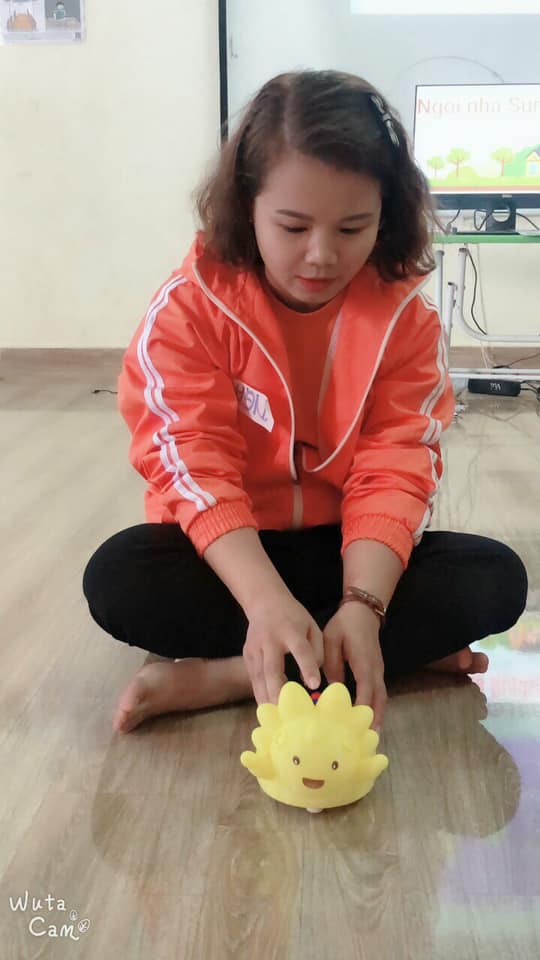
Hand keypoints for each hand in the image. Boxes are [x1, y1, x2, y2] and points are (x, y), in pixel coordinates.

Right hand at [243, 595, 323, 705]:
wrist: (264, 601)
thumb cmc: (294, 617)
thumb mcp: (311, 626)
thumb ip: (317, 650)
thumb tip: (313, 679)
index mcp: (290, 630)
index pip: (299, 649)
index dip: (307, 666)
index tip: (314, 684)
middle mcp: (269, 640)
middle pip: (272, 669)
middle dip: (278, 692)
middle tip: (288, 713)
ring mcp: (255, 648)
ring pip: (259, 678)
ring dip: (267, 698)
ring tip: (276, 719)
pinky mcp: (247, 655)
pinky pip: (254, 679)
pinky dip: (260, 694)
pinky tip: (267, 709)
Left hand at [323, 602, 386, 729]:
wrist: (362, 613)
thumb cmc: (344, 626)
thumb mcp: (331, 640)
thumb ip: (331, 663)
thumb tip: (333, 687)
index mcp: (363, 661)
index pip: (366, 688)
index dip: (362, 706)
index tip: (356, 723)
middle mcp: (375, 669)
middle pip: (378, 698)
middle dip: (374, 719)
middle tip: (367, 739)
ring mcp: (378, 671)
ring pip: (381, 698)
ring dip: (377, 716)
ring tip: (370, 736)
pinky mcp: (377, 672)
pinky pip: (379, 693)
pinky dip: (376, 708)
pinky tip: (370, 720)